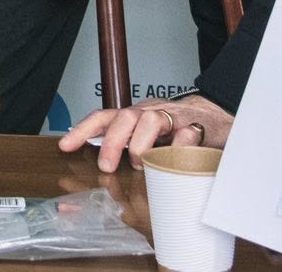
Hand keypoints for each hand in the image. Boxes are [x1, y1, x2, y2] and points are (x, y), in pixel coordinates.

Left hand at [57, 94, 231, 172]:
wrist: (216, 116)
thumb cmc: (176, 129)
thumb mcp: (147, 137)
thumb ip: (127, 148)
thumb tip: (101, 169)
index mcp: (135, 115)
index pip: (103, 117)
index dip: (82, 130)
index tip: (65, 146)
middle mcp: (150, 113)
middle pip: (125, 117)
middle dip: (111, 141)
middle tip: (105, 165)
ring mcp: (174, 118)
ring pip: (150, 120)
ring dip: (140, 143)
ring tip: (138, 162)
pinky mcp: (197, 128)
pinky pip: (187, 134)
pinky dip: (178, 147)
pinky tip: (172, 160)